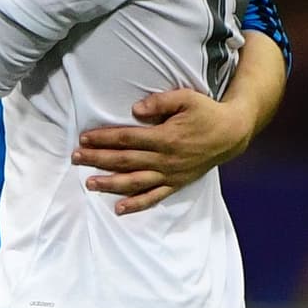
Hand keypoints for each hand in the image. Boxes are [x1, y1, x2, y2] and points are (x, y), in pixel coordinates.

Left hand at [72, 86, 255, 214]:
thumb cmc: (207, 112)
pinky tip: (119, 209)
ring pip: (134, 182)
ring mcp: (170, 174)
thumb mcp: (187, 98)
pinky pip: (154, 197)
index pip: (126, 138)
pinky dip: (136, 204)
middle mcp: (164, 159)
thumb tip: (135, 109)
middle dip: (98, 159)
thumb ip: (160, 102)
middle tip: (76, 158)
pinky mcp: (176, 184)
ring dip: (110, 184)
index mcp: (165, 137)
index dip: (104, 138)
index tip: (84, 138)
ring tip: (89, 184)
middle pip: (124, 160)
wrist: (232, 134)